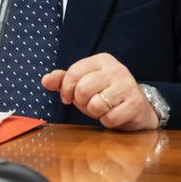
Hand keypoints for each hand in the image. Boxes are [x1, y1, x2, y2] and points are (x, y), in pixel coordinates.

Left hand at [42, 53, 159, 130]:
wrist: (137, 107)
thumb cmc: (104, 92)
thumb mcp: (82, 82)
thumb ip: (63, 80)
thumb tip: (45, 80)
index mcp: (102, 60)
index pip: (73, 72)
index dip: (66, 89)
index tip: (67, 97)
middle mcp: (117, 69)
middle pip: (83, 89)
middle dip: (80, 102)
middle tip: (86, 104)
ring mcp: (128, 86)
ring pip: (96, 105)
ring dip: (93, 113)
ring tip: (100, 109)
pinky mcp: (136, 104)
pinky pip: (109, 118)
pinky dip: (106, 121)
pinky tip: (112, 115)